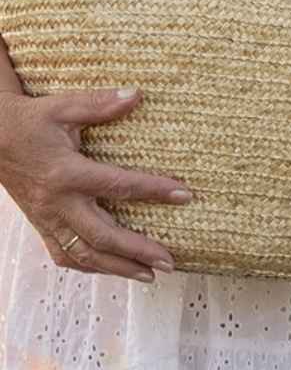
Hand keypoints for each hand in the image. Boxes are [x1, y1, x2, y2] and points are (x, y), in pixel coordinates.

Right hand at [0, 86, 183, 282]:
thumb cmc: (28, 122)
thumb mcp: (63, 108)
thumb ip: (99, 104)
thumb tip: (136, 94)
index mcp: (66, 173)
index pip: (117, 186)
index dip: (153, 190)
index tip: (184, 195)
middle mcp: (57, 202)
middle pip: (102, 234)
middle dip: (137, 250)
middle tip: (169, 260)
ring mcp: (47, 218)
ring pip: (83, 252)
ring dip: (117, 267)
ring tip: (149, 275)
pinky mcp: (41, 224)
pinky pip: (63, 253)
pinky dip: (88, 266)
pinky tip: (111, 270)